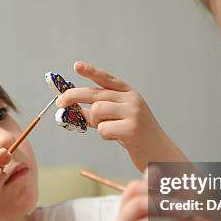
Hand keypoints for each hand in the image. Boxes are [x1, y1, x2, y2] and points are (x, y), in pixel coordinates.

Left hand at [57, 61, 187, 170]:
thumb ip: (97, 114)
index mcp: (129, 94)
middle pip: (95, 94)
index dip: (91, 71)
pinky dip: (105, 136)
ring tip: (110, 131)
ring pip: (97, 111)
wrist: (161, 155)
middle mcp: (132, 100)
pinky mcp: (132, 129)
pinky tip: (118, 139)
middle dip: (73, 96)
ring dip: (96, 123)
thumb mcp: (119, 120)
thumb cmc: (137, 138)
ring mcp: (133, 113)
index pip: (107, 79)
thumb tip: (73, 110)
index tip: (76, 66)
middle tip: (59, 102)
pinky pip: (103, 129)